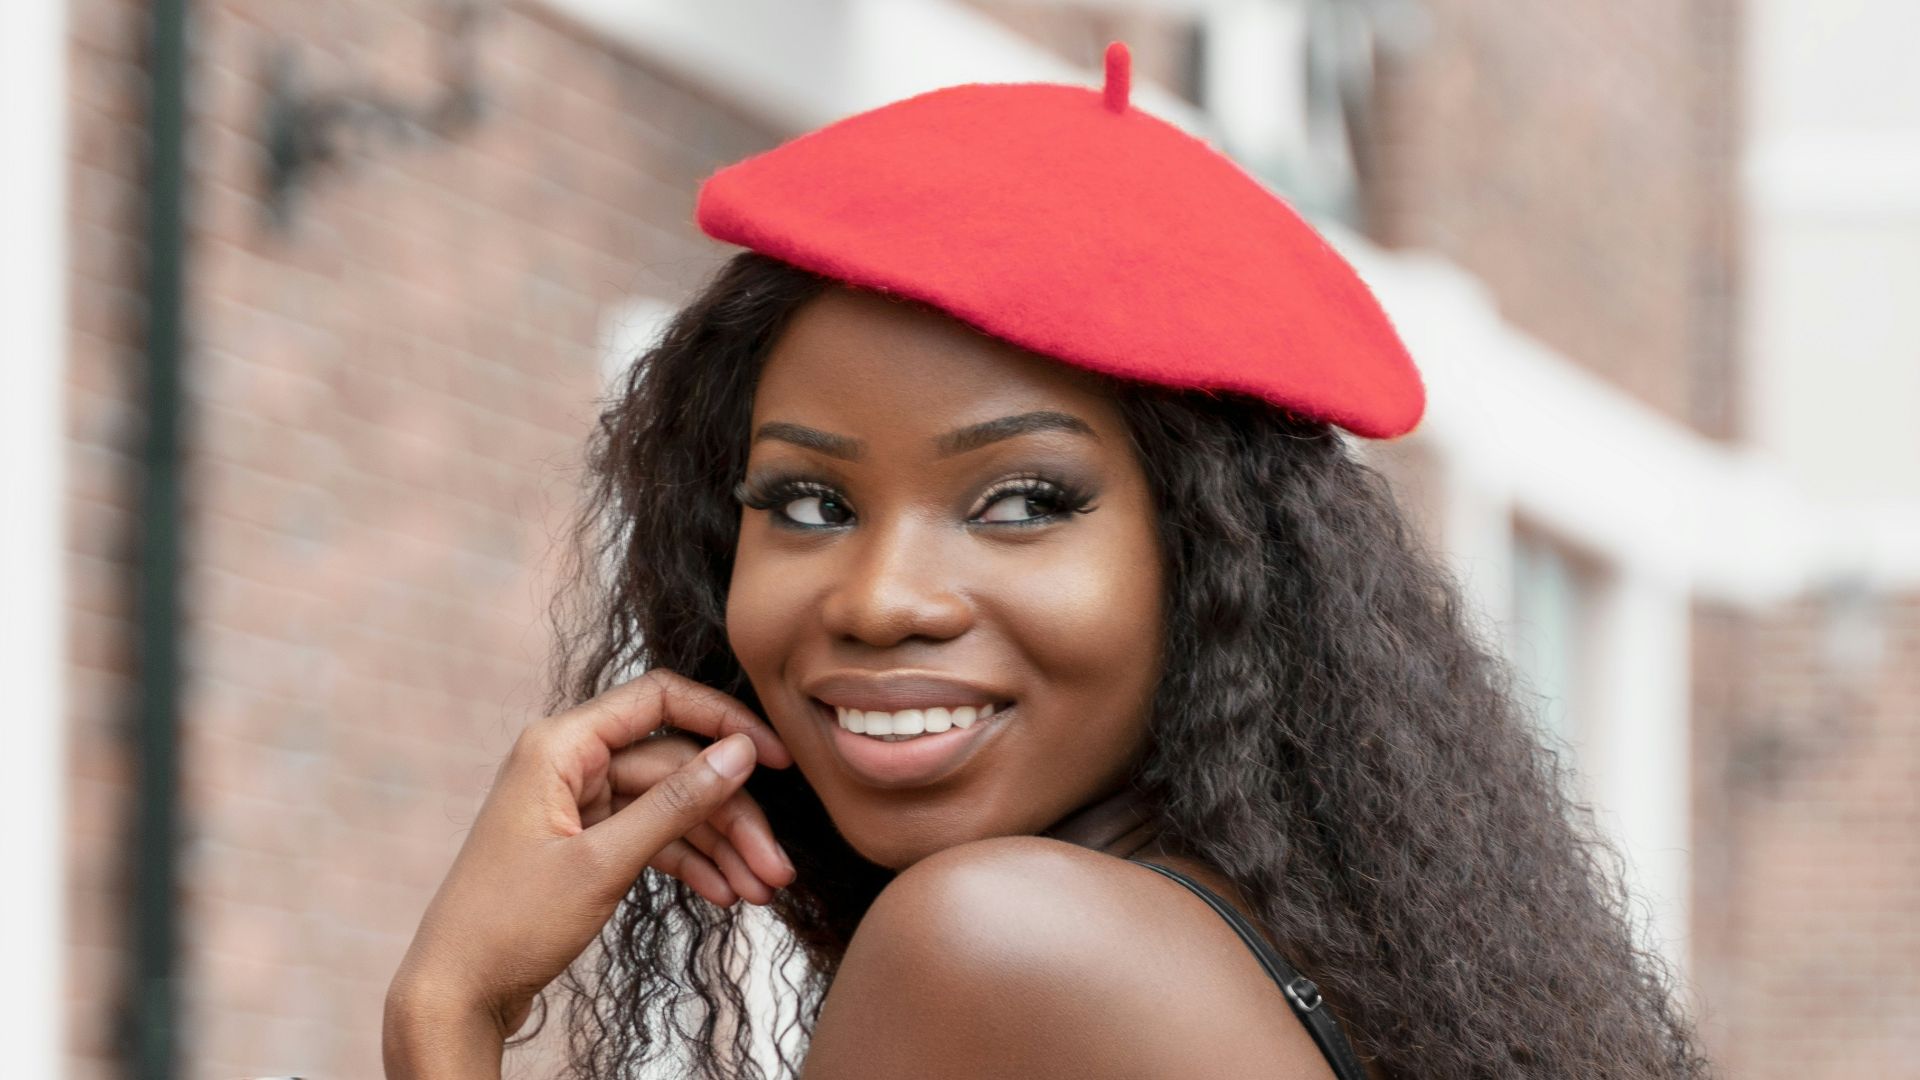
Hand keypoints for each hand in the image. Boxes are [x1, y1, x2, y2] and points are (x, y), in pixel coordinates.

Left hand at [385, 669, 796, 1043]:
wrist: (457, 993)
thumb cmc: (508, 924)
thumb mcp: (602, 863)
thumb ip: (675, 804)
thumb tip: (739, 752)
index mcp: (560, 745)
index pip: (659, 701)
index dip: (724, 723)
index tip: (776, 757)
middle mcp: (570, 764)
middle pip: (675, 767)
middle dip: (731, 817)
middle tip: (776, 867)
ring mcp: (578, 804)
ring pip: (670, 808)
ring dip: (719, 848)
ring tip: (761, 892)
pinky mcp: (585, 842)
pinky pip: (652, 838)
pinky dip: (690, 864)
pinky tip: (724, 894)